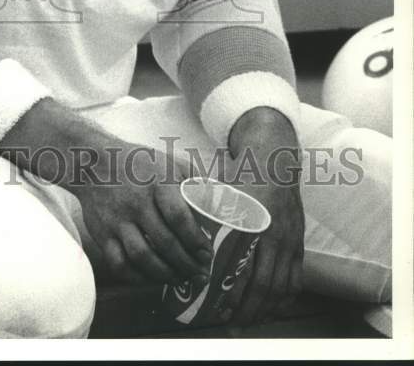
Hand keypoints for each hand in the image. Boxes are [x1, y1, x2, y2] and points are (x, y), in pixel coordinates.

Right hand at [68, 145, 212, 286]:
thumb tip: (220, 202)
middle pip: (164, 243)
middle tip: (200, 274)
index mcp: (157, 182)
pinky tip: (152, 278)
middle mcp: (136, 202)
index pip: (179, 217)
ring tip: (181, 279)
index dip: (195, 240)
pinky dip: (138, 278)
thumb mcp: (168, 160)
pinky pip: (120, 264)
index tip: (206, 253)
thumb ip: (193, 180)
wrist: (92, 161)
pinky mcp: (102, 234)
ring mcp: (117, 220)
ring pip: (143, 257)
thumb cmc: (138, 162)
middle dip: (187, 264)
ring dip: (166, 275)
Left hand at [220, 109, 304, 326]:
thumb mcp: (219, 189)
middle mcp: (272, 234)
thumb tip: (184, 234)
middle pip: (262, 284)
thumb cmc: (240, 175)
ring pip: (280, 286)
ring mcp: (289, 240)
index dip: (231, 292)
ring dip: (265, 309)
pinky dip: (284, 298)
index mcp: (250, 221)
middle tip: (230, 324)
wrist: (274, 159)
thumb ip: (204, 210)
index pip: (242, 267)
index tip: (217, 307)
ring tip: (248, 321)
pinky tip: (272, 308)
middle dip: (246, 309)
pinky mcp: (299, 242)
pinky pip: (295, 278)